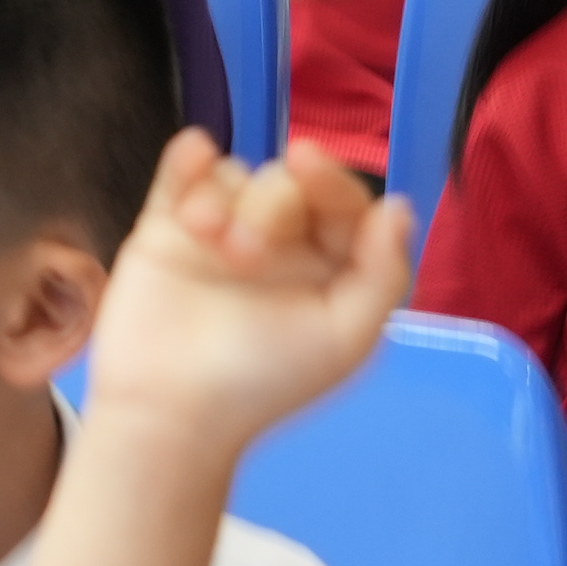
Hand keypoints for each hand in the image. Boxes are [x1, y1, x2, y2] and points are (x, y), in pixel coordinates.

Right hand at [77, 132, 418, 452]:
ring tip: (206, 237)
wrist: (169, 410)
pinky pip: (184, 172)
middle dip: (270, 206)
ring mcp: (220, 231)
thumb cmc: (264, 381)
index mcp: (326, 268)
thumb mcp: (343, 339)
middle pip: (286, 184)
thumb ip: (382, 275)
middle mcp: (277, 243)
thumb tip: (399, 206)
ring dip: (225, 197)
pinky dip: (190, 158)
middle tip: (245, 255)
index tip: (306, 164)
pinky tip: (193, 156)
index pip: (340, 203)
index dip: (330, 179)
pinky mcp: (167, 226)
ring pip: (235, 175)